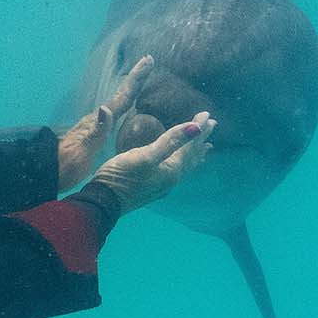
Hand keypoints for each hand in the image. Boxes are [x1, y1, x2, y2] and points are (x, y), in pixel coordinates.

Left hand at [57, 54, 152, 191]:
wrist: (49, 173)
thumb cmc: (67, 165)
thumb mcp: (83, 150)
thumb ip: (96, 131)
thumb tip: (105, 108)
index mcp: (99, 121)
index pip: (122, 98)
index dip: (136, 80)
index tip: (147, 60)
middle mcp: (98, 119)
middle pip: (121, 95)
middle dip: (136, 79)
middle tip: (148, 61)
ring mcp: (96, 125)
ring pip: (118, 103)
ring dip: (131, 90)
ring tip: (141, 80)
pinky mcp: (94, 134)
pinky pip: (115, 115)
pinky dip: (124, 107)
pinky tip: (126, 110)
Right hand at [84, 110, 214, 214]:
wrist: (103, 202)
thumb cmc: (122, 175)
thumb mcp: (146, 156)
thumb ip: (170, 142)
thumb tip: (195, 128)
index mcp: (172, 170)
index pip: (190, 147)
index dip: (199, 130)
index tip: (208, 115)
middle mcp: (172, 179)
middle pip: (191, 156)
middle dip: (201, 140)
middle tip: (213, 125)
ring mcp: (163, 184)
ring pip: (184, 165)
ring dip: (195, 153)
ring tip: (205, 148)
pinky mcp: (153, 187)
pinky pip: (176, 170)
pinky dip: (183, 162)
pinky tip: (177, 163)